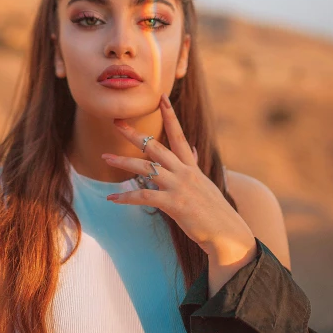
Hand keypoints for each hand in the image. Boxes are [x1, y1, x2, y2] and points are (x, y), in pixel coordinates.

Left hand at [103, 93, 254, 256]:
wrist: (227, 234)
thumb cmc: (215, 212)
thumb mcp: (206, 184)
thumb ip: (196, 166)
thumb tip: (195, 150)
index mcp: (191, 167)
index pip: (179, 135)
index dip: (170, 116)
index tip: (162, 98)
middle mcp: (185, 172)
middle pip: (156, 146)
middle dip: (134, 133)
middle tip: (116, 121)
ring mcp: (179, 186)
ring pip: (146, 167)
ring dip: (123, 161)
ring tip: (105, 156)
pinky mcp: (174, 204)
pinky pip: (144, 196)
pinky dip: (126, 197)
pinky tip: (111, 198)